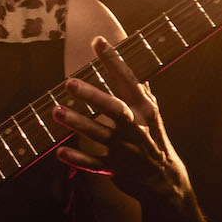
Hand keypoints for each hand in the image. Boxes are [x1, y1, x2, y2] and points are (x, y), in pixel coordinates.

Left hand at [53, 36, 180, 200]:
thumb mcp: (151, 115)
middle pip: (112, 108)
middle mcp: (134, 126)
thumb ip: (141, 92)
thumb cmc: (154, 140)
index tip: (97, 41)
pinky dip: (77, 160)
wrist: (165, 181)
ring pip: (98, 134)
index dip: (113, 60)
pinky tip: (60, 151)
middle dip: (91, 95)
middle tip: (69, 82)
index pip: (128, 80)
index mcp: (143, 109)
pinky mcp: (114, 168)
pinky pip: (93, 164)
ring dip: (77, 123)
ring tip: (56, 111)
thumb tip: (136, 68)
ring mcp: (124, 149)